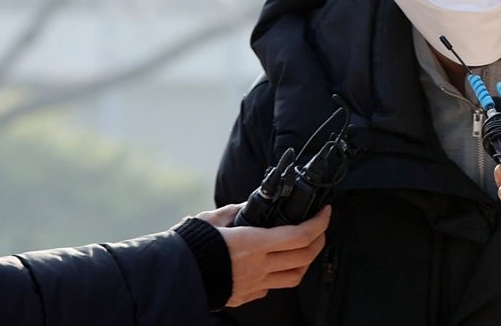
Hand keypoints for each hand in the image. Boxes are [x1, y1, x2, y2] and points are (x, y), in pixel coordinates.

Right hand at [197, 205, 330, 306]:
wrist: (175, 277)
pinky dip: (281, 274)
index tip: (325, 213)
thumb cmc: (191, 246)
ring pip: (295, 276)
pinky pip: (273, 286)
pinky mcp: (247, 296)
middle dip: (320, 240)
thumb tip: (250, 204)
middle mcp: (259, 266)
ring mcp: (255, 284)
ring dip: (307, 261)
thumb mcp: (214, 218)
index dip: (319, 223)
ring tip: (307, 248)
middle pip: (305, 257)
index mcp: (253, 243)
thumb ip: (237, 209)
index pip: (300, 235)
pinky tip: (277, 264)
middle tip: (321, 227)